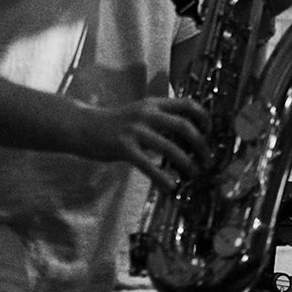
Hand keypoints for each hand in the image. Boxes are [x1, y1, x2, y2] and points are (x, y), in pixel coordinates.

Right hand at [82, 97, 210, 189]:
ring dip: (187, 162)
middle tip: (207, 159)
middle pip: (184, 126)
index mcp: (153, 104)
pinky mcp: (123, 147)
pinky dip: (162, 177)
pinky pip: (148, 165)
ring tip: (194, 173)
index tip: (210, 132)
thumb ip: (161, 119)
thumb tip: (187, 134)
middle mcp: (147, 114)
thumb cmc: (114, 123)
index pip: (187, 104)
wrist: (81, 126)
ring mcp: (135, 130)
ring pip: (170, 147)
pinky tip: (171, 187)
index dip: (204, 117)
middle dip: (201, 144)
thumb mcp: (139, 113)